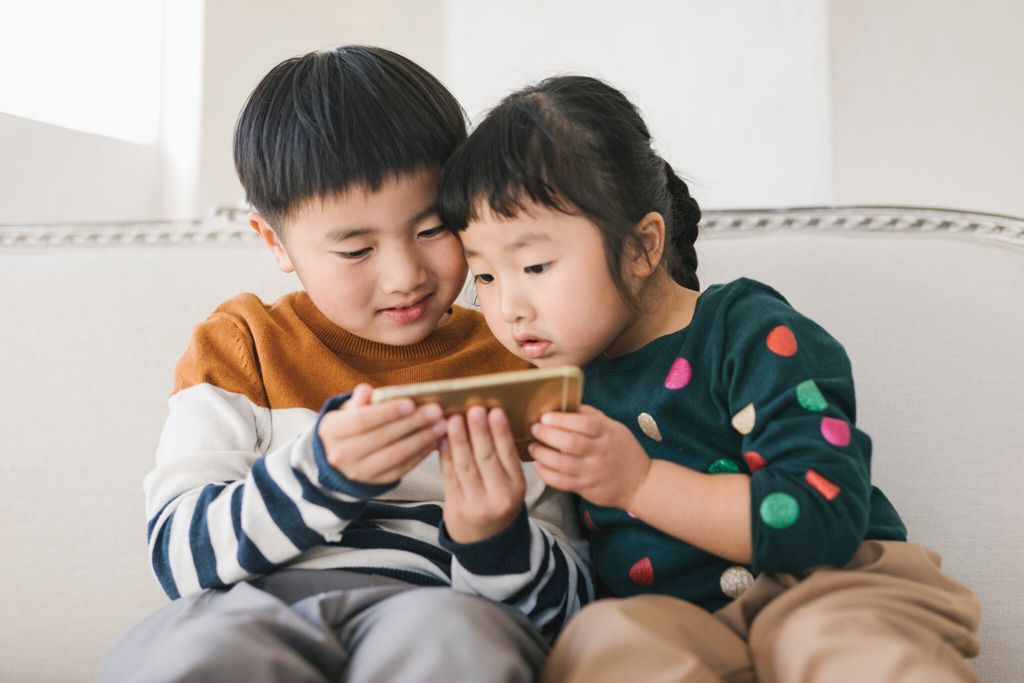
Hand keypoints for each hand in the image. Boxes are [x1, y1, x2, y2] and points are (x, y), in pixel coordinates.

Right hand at [317, 383, 445, 484]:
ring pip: (395, 456)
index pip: (361, 420)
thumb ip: (359, 399)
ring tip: (440, 425)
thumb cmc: (349, 425)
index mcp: (332, 431)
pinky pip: (402, 468)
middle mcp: (342, 455)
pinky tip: (434, 440)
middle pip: (382, 438)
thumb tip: (368, 391)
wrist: (338, 458)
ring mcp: (359, 472)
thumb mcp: (347, 409)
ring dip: (421, 440)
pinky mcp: (376, 482)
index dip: (387, 412)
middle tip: (436, 412)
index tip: (411, 403)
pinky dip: (420, 454)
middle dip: (412, 424)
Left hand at [440, 405, 526, 542]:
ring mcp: (476, 504)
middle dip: (479, 432)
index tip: (494, 411)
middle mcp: (499, 496)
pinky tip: (442, 440)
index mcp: (517, 487)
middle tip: (474, 409)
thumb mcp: (510, 484)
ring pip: (465, 466)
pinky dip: (444, 456)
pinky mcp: (456, 508)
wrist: (486, 540)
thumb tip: (487, 418)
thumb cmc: (498, 502)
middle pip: (486, 459)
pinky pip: (449, 477)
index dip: (500, 432)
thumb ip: (502, 458)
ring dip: (458, 440)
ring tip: (454, 419)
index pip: (508, 455)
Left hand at [529, 405, 651, 509]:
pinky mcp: (587, 488)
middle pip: (570, 442)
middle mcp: (600, 452)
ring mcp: (593, 472)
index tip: (545, 417)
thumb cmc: (624, 451)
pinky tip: (540, 466)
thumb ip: (593, 416)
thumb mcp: (615, 428)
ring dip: (542, 454)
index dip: (562, 419)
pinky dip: (547, 474)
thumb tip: (568, 404)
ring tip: (533, 447)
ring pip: (562, 463)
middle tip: (534, 429)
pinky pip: (562, 482)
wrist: (640, 483)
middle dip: (547, 434)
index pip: (584, 423)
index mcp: (608, 433)